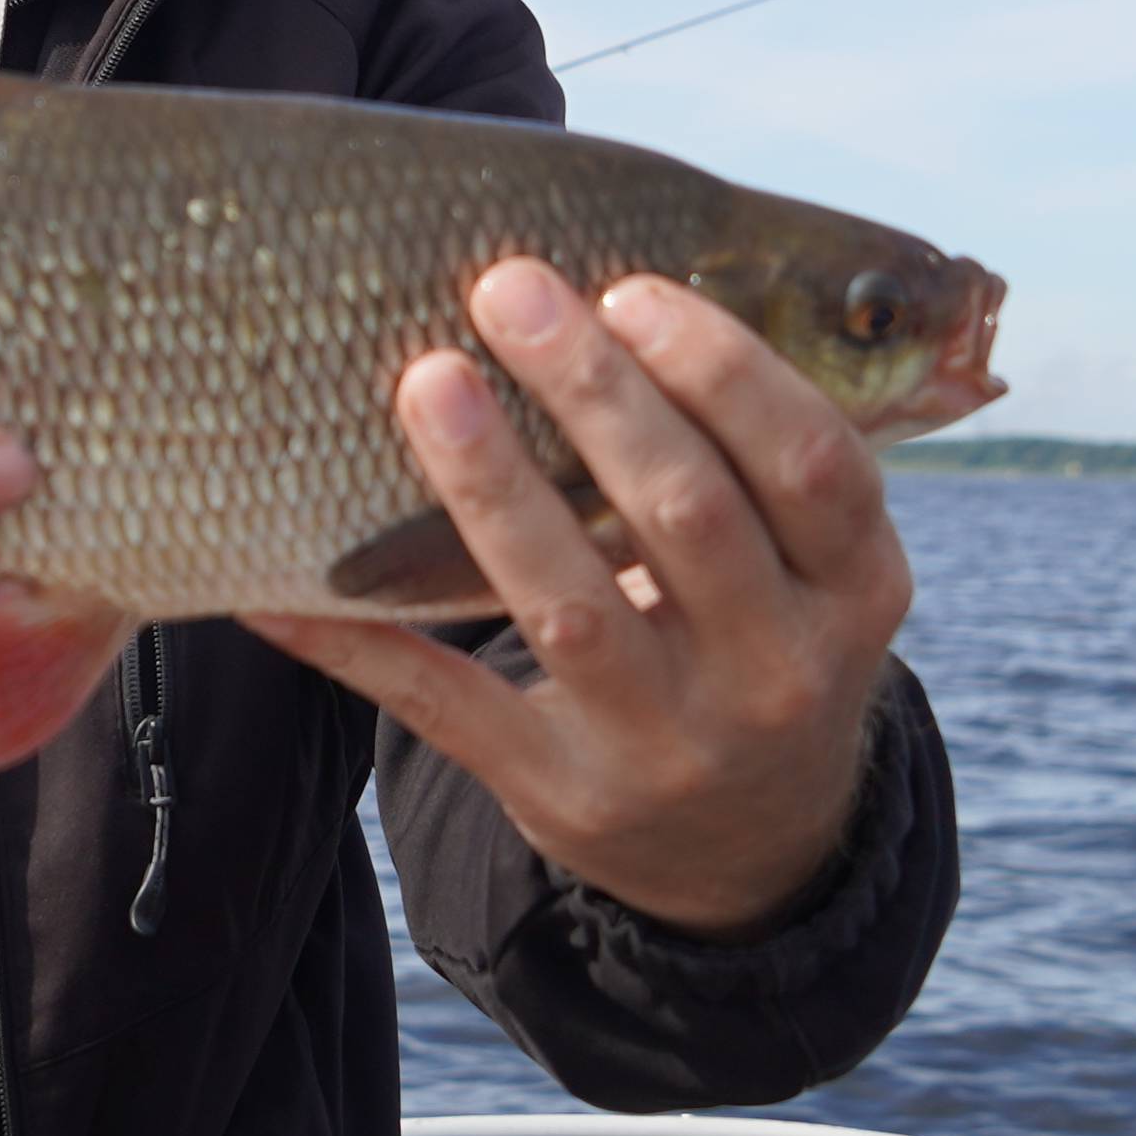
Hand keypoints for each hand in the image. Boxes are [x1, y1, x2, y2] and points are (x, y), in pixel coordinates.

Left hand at [246, 260, 911, 937]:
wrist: (747, 854)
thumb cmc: (755, 641)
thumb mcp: (808, 569)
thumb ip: (749, 456)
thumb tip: (611, 281)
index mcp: (853, 593)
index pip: (812, 465)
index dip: (726, 370)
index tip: (628, 288)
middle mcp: (777, 673)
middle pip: (685, 513)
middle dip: (592, 392)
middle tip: (506, 288)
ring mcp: (669, 746)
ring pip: (566, 604)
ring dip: (491, 485)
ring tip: (428, 381)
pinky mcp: (564, 795)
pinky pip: (446, 706)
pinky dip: (359, 642)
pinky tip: (281, 582)